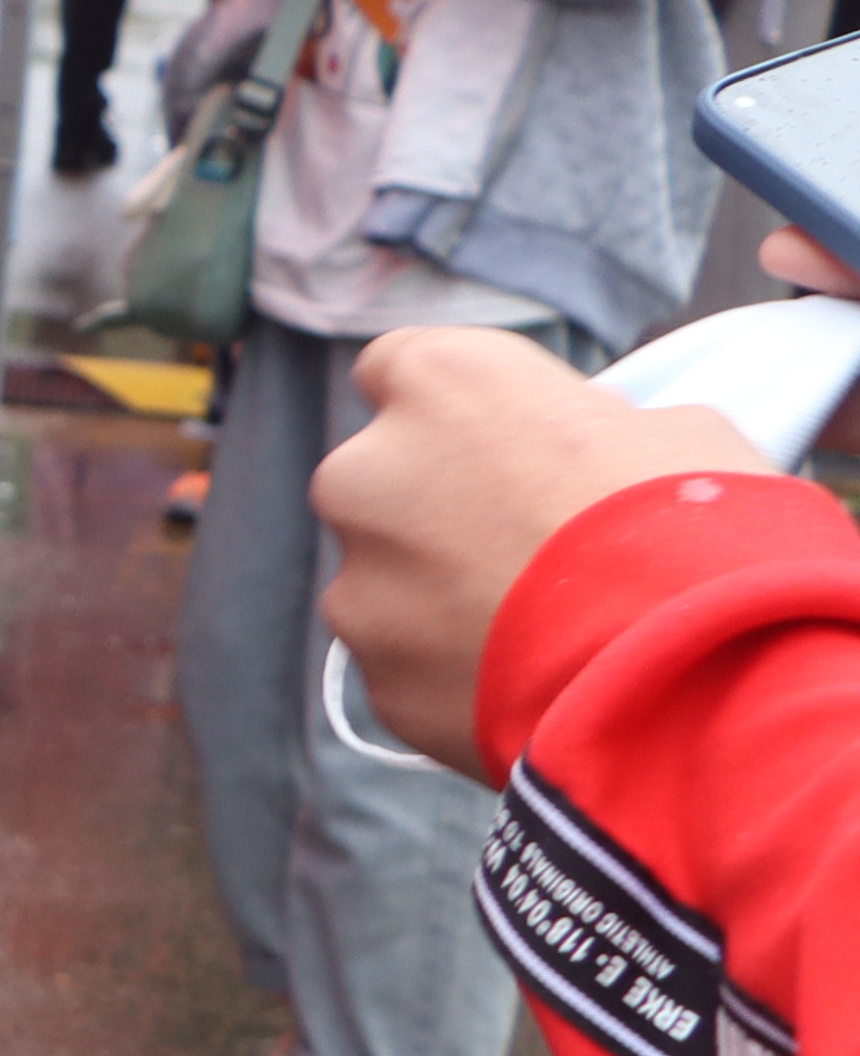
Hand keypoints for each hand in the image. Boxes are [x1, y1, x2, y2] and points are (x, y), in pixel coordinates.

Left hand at [316, 325, 775, 775]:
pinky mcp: (377, 677)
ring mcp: (358, 584)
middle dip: (440, 509)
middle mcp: (367, 472)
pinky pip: (409, 666)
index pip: (402, 370)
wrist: (692, 675)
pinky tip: (530, 684)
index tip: (501, 444)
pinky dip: (453, 674)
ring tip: (542, 630)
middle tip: (531, 549)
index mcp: (440, 384)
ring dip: (442, 599)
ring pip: (389, 582)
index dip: (458, 412)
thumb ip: (595, 427)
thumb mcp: (677, 434)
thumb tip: (591, 445)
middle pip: (384, 481)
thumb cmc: (697, 531)